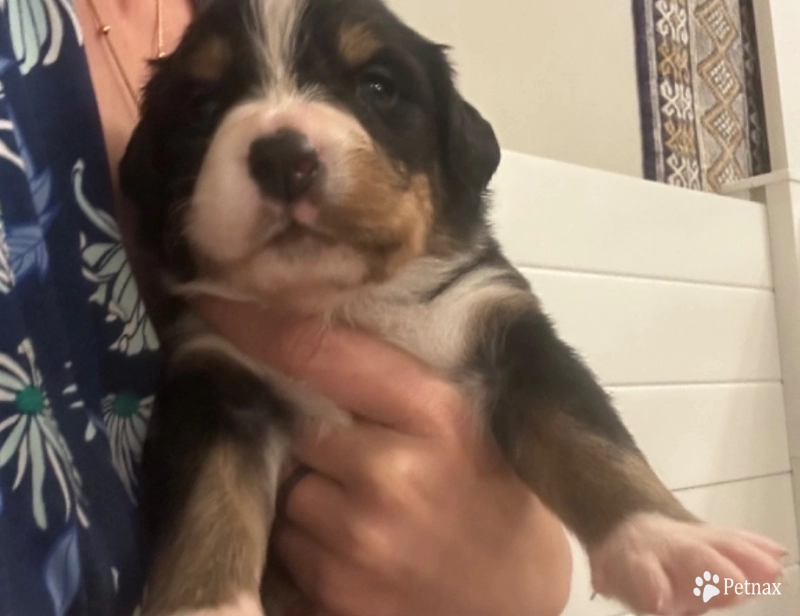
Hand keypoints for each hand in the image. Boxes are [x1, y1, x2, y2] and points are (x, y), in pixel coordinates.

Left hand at [197, 298, 572, 615]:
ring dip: (304, 495)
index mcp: (433, 412)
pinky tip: (354, 548)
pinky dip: (305, 543)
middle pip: (292, 427)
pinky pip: (283, 546)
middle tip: (354, 455)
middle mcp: (391, 474)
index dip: (255, 322)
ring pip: (283, 491)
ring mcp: (359, 541)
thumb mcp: (462, 420)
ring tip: (363, 509)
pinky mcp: (335, 595)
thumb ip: (391, 383)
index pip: (320, 352)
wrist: (518, 598)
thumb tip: (295, 343)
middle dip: (309, 437)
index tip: (209, 296)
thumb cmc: (493, 494)